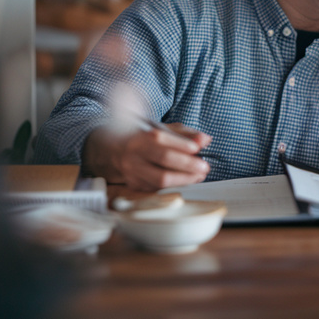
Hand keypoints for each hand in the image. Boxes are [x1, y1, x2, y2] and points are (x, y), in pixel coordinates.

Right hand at [83, 123, 211, 191]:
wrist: (113, 150)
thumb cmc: (142, 138)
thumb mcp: (162, 129)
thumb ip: (185, 134)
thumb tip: (205, 139)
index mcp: (140, 136)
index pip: (161, 140)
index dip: (181, 145)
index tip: (198, 148)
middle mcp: (134, 154)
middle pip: (163, 161)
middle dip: (187, 165)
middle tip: (204, 167)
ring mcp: (132, 172)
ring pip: (160, 180)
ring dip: (184, 179)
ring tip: (198, 175)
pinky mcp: (134, 185)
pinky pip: (157, 188)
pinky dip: (174, 185)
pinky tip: (185, 179)